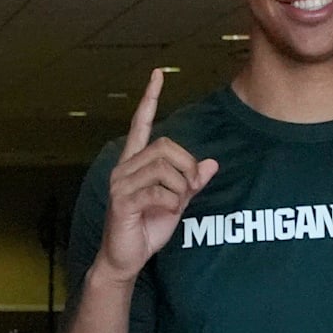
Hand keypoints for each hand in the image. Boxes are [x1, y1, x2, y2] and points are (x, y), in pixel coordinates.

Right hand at [95, 68, 218, 283]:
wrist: (126, 258)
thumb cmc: (148, 226)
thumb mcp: (177, 201)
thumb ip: (191, 182)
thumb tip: (212, 164)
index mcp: (135, 162)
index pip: (141, 123)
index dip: (150, 98)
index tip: (157, 74)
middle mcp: (124, 167)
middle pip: (166, 146)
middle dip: (187, 166)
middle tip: (190, 188)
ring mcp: (120, 183)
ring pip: (164, 169)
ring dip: (180, 188)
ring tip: (176, 203)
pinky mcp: (122, 202)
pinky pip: (159, 192)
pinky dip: (172, 202)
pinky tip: (168, 211)